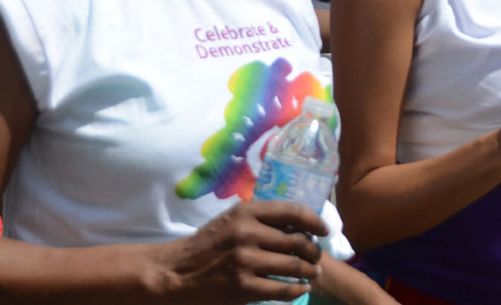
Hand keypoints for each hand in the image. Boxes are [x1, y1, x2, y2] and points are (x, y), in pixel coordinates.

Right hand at [164, 199, 325, 303]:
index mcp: (246, 211)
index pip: (292, 211)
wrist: (176, 273)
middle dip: (314, 251)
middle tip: (318, 256)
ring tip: (313, 272)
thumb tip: (299, 224)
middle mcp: (248, 233)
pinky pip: (283, 289)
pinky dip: (297, 289)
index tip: (324, 230)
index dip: (315, 220)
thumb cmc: (207, 245)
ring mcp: (246, 261)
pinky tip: (301, 288)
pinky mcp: (244, 287)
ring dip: (309, 270)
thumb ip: (260, 219)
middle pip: (298, 241)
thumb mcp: (231, 221)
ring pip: (294, 265)